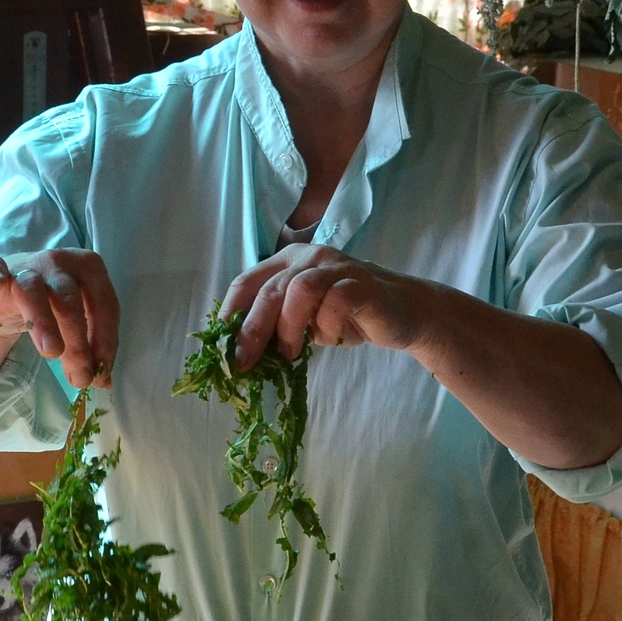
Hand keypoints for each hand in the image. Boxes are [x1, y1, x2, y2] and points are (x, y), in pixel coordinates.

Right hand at [0, 249, 119, 387]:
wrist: (13, 288)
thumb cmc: (54, 305)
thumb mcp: (78, 324)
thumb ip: (92, 348)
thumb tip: (103, 381)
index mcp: (91, 270)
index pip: (105, 307)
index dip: (105, 342)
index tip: (101, 374)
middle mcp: (62, 262)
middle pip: (71, 304)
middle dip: (78, 344)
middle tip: (80, 378)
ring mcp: (28, 265)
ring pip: (35, 292)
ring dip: (44, 322)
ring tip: (52, 352)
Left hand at [223, 244, 434, 369]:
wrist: (401, 312)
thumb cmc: (346, 316)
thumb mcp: (302, 321)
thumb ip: (275, 326)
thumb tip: (238, 355)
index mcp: (287, 262)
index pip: (246, 282)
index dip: (230, 315)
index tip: (220, 347)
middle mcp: (309, 257)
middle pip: (269, 289)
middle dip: (251, 330)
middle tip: (243, 363)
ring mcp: (337, 267)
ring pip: (299, 290)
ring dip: (288, 328)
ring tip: (290, 354)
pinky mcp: (362, 284)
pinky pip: (336, 301)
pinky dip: (325, 325)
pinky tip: (328, 339)